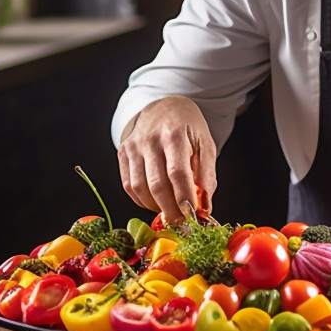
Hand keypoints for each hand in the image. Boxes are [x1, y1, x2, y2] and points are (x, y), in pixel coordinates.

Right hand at [117, 96, 216, 223]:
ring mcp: (133, 146)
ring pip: (139, 188)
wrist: (162, 107)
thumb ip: (207, 174)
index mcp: (174, 134)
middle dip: (170, 209)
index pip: (177, 172)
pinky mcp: (122, 153)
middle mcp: (150, 140)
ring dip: (155, 207)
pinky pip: (129, 185)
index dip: (184, 197)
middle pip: (157, 184)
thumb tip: (205, 206)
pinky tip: (155, 202)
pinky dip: (142, 200)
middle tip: (182, 223)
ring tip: (171, 212)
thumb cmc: (187, 128)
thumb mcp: (205, 143)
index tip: (193, 215)